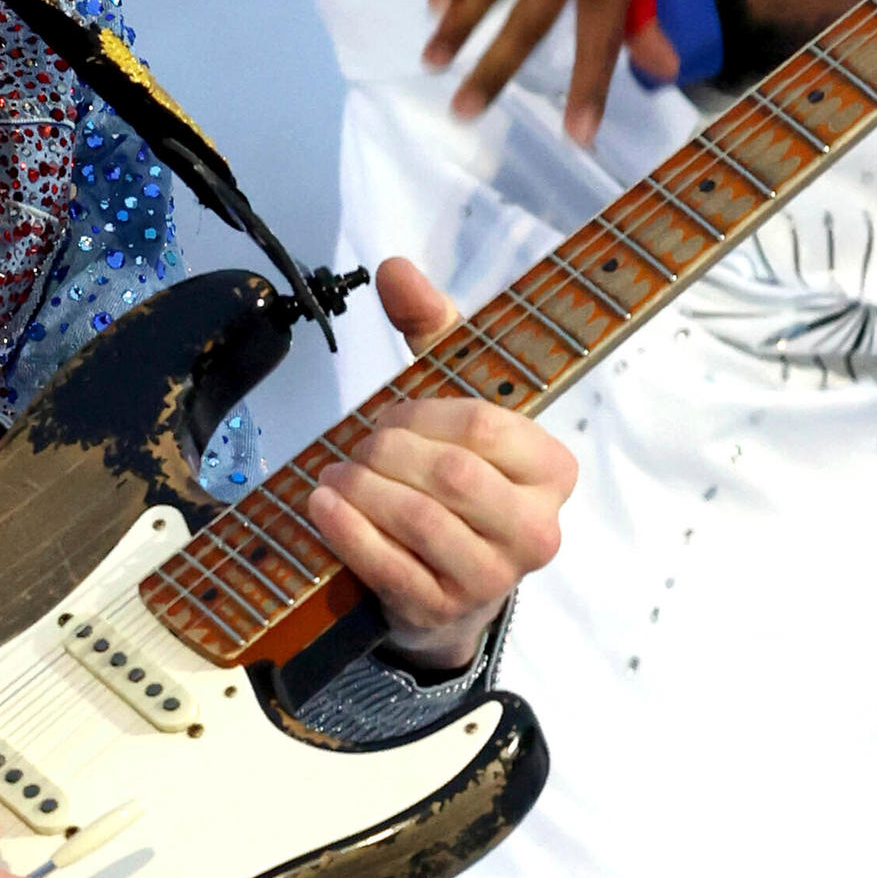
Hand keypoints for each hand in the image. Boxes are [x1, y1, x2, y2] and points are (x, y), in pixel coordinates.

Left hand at [298, 254, 577, 664]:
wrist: (449, 584)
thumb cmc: (457, 479)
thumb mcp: (455, 401)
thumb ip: (433, 329)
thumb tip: (394, 267)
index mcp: (554, 472)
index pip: (484, 424)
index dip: (424, 413)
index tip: (394, 415)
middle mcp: (536, 530)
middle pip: (451, 473)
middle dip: (389, 452)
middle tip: (361, 449)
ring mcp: (492, 579)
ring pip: (419, 519)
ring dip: (363, 489)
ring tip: (336, 475)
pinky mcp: (442, 610)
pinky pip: (389, 564)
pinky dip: (347, 529)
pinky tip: (322, 504)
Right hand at [425, 0, 661, 144]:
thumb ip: (645, 7)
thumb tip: (662, 70)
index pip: (605, 35)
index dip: (590, 87)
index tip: (576, 136)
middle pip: (534, 17)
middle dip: (496, 69)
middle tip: (462, 113)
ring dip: (460, 24)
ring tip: (432, 63)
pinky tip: (435, 4)